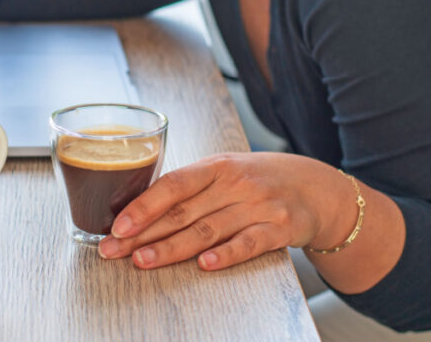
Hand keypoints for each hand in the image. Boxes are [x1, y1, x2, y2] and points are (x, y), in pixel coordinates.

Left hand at [98, 152, 355, 269]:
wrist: (316, 188)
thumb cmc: (259, 180)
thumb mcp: (225, 171)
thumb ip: (190, 187)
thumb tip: (137, 209)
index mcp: (217, 166)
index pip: (173, 184)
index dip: (143, 205)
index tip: (117, 225)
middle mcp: (236, 184)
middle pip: (183, 212)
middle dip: (144, 233)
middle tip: (114, 250)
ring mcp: (259, 206)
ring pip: (208, 230)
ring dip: (172, 248)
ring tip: (143, 261)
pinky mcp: (280, 229)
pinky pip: (249, 243)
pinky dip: (226, 254)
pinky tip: (204, 265)